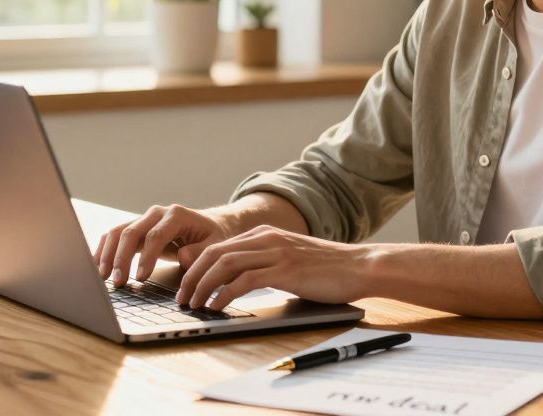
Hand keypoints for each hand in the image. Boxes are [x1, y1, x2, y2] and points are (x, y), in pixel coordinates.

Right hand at [94, 204, 228, 286]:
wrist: (209, 224)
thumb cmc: (212, 236)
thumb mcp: (215, 244)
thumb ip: (200, 251)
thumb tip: (182, 256)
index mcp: (176, 215)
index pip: (156, 235)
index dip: (146, 257)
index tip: (141, 278)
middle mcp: (157, 213)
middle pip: (132, 231)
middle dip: (122, 257)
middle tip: (118, 282)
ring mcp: (144, 219)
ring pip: (118, 232)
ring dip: (108, 254)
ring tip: (103, 277)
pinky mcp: (137, 229)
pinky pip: (115, 236)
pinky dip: (104, 250)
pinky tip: (98, 266)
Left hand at [175, 225, 373, 310]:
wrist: (360, 266)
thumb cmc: (329, 270)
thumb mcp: (291, 260)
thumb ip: (267, 265)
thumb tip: (242, 285)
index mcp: (265, 234)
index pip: (219, 247)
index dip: (197, 266)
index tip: (186, 285)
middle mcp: (266, 238)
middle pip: (214, 253)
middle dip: (192, 276)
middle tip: (181, 298)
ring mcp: (275, 252)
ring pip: (224, 265)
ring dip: (203, 286)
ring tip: (193, 304)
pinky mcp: (284, 270)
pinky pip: (244, 281)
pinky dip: (224, 295)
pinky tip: (216, 307)